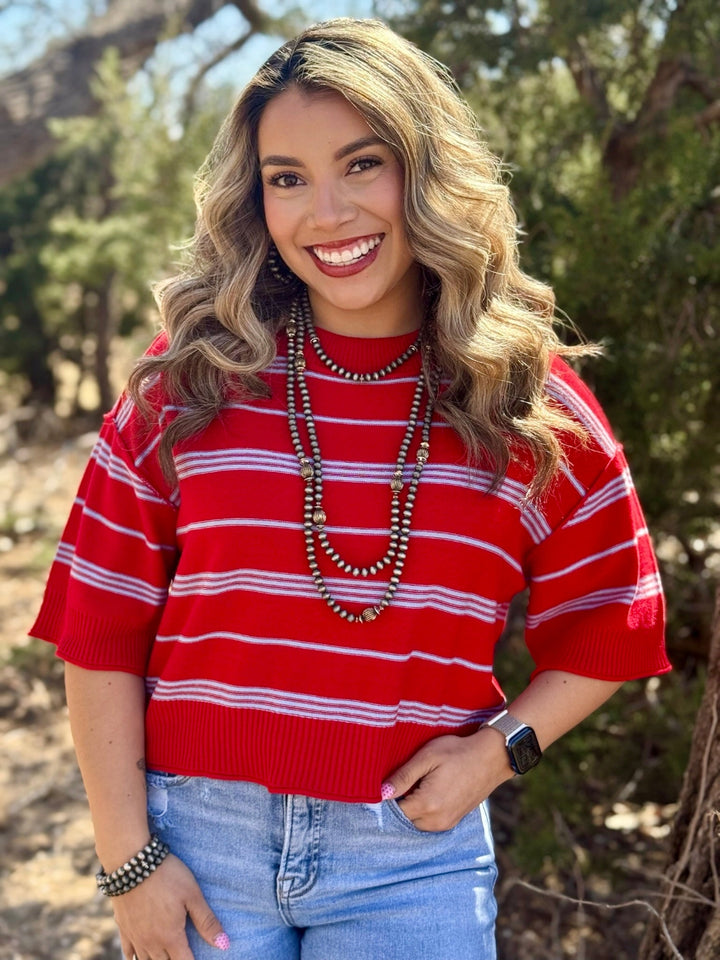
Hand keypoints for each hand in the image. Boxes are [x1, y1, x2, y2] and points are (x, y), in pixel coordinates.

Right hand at [114, 853, 228, 958]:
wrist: (132, 863)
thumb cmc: (167, 876)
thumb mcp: (193, 895)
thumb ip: (207, 921)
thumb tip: (224, 945)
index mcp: (171, 937)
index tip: (198, 958)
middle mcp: (151, 942)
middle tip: (183, 953)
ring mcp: (135, 936)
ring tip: (167, 956)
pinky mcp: (123, 927)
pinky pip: (128, 952)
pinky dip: (134, 957)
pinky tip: (138, 957)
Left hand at [382, 729, 514, 831]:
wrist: (491, 757)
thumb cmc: (458, 752)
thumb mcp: (427, 757)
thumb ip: (403, 777)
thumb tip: (380, 793)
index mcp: (427, 804)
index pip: (394, 811)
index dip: (387, 798)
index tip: (387, 783)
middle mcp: (437, 820)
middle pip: (405, 819)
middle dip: (400, 804)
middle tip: (404, 780)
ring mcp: (447, 823)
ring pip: (417, 823)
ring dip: (412, 808)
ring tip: (418, 784)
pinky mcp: (454, 821)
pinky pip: (430, 823)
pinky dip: (424, 811)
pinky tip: (428, 791)